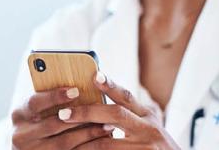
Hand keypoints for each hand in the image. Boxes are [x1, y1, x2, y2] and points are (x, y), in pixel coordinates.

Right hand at [11, 87, 112, 149]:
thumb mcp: (35, 111)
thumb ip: (48, 101)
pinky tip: (101, 141)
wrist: (28, 148)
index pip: (35, 102)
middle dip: (80, 117)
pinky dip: (87, 147)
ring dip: (88, 134)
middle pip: (53, 124)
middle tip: (101, 109)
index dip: (55, 96)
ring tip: (108, 125)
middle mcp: (21, 134)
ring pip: (64, 142)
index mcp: (19, 114)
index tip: (76, 91)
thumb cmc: (36, 123)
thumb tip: (76, 85)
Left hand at [58, 72, 179, 149]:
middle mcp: (149, 129)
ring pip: (105, 143)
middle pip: (115, 115)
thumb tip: (98, 91)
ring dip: (83, 143)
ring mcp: (144, 148)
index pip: (127, 97)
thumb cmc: (155, 146)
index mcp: (148, 116)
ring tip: (64, 142)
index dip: (111, 86)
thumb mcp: (148, 126)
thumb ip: (129, 113)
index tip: (95, 76)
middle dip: (86, 112)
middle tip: (63, 114)